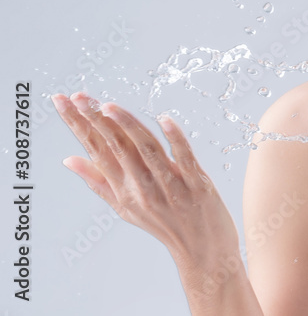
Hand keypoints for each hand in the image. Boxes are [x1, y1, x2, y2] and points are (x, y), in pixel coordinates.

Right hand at [53, 91, 239, 271]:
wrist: (204, 252)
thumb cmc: (165, 225)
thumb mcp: (126, 208)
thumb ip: (99, 182)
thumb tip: (69, 159)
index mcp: (122, 192)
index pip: (96, 151)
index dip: (78, 125)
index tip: (62, 101)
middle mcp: (142, 189)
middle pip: (116, 148)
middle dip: (95, 120)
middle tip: (77, 96)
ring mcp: (170, 186)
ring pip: (146, 150)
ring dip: (128, 126)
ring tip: (109, 106)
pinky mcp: (197, 184)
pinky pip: (184, 158)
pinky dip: (175, 138)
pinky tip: (164, 119)